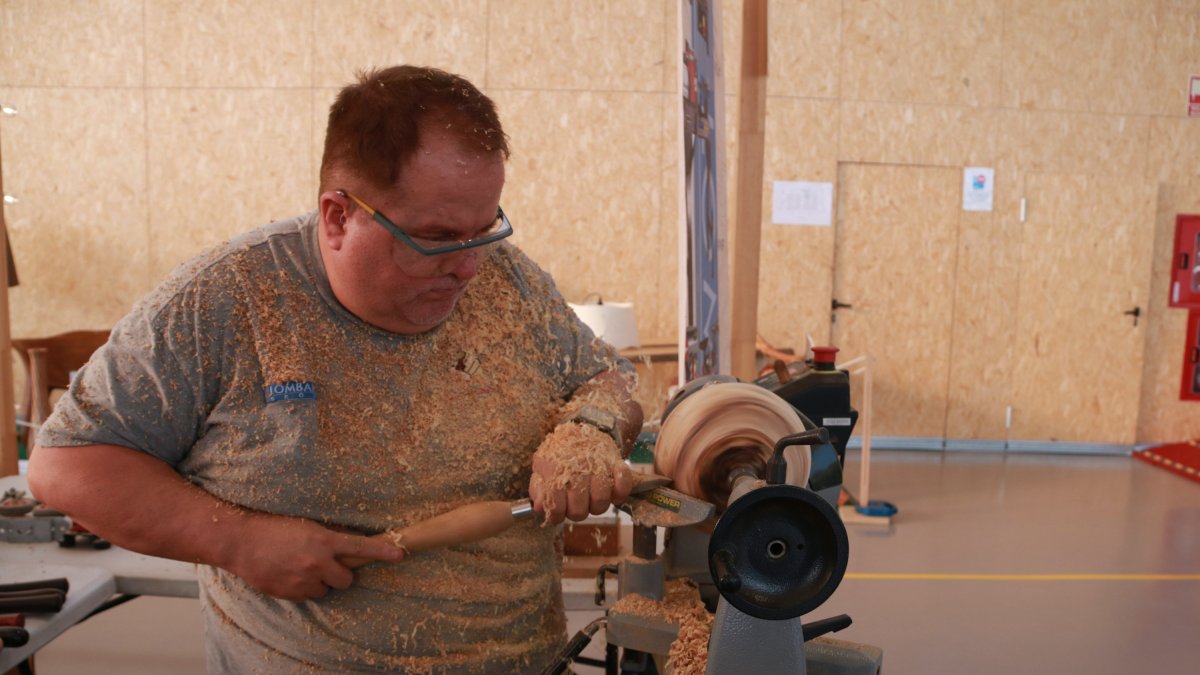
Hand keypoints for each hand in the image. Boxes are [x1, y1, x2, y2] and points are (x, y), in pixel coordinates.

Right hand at [220, 514, 404, 601]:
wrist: (240, 541)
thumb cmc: (273, 527)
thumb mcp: (306, 526)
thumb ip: (328, 537)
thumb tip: (348, 544)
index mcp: (323, 541)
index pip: (361, 547)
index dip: (382, 552)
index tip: (401, 554)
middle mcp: (317, 563)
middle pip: (346, 580)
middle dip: (340, 574)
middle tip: (325, 563)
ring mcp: (303, 580)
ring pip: (325, 590)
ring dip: (319, 581)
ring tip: (300, 566)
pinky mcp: (289, 593)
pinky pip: (307, 597)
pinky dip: (302, 589)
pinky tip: (289, 574)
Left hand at [528, 424, 633, 524]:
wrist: (586, 425)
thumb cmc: (562, 451)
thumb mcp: (543, 465)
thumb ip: (538, 487)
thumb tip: (538, 507)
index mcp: (555, 468)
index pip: (557, 507)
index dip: (556, 516)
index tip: (557, 514)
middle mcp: (577, 468)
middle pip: (579, 511)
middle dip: (576, 512)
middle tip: (575, 503)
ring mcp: (598, 465)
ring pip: (601, 502)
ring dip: (596, 505)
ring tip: (591, 497)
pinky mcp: (616, 462)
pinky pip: (623, 484)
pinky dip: (620, 490)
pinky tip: (611, 489)